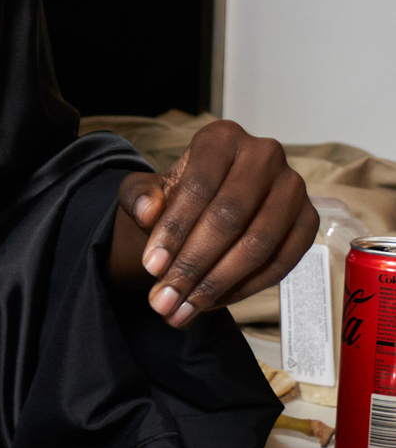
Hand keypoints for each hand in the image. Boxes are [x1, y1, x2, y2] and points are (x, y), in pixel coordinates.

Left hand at [115, 118, 313, 327]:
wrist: (208, 204)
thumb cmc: (174, 194)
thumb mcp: (144, 189)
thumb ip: (138, 196)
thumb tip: (148, 211)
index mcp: (221, 138)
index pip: (198, 187)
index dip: (174, 230)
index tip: (150, 268)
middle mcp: (264, 156)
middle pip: (229, 218)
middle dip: (193, 264)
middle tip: (164, 299)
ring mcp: (293, 189)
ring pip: (258, 245)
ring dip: (218, 284)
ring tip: (183, 309)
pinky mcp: (308, 222)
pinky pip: (281, 263)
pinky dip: (245, 288)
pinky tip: (212, 302)